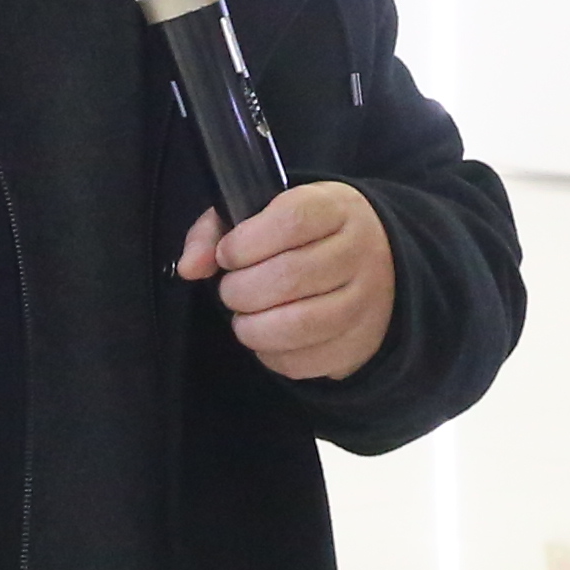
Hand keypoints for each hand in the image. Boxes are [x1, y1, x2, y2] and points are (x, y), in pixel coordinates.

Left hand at [177, 179, 395, 378]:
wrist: (379, 262)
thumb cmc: (306, 236)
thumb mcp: (266, 214)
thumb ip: (217, 231)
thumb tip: (190, 267)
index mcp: (334, 209)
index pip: (291, 220)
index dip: (246, 242)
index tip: (228, 255)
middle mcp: (358, 252)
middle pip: (290, 276)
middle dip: (241, 290)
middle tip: (232, 291)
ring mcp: (366, 301)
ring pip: (299, 324)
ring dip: (253, 328)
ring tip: (245, 318)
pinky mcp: (361, 343)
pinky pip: (307, 360)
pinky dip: (273, 355)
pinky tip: (268, 338)